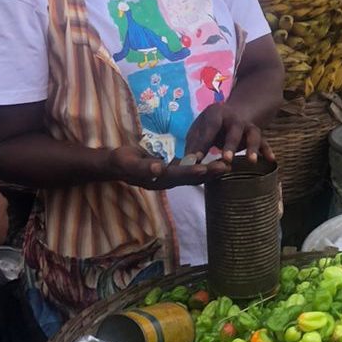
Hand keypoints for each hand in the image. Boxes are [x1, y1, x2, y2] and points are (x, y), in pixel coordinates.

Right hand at [109, 145, 223, 189]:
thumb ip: (143, 167)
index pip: (178, 176)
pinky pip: (189, 170)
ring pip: (192, 175)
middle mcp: (166, 181)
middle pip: (190, 178)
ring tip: (226, 166)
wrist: (115, 164)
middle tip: (226, 167)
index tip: (207, 169)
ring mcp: (169, 178)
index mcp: (158, 179)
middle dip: (208, 173)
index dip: (192, 172)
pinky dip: (202, 166)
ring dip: (209, 171)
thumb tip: (159, 168)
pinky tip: (213, 163)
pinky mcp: (170, 172)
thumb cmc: (119, 161)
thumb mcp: (127, 162)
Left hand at [185, 103, 274, 163]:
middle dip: (230, 144)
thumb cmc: (211, 125)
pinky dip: (267, 150)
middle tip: (226, 159)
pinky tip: (271, 160)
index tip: (196, 158)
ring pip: (252, 134)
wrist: (234, 112)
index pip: (209, 127)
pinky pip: (264, 141)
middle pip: (234, 130)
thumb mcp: (199, 129)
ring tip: (252, 161)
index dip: (203, 142)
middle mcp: (234, 118)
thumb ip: (194, 144)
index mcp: (216, 113)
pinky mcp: (255, 134)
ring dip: (252, 147)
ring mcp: (247, 125)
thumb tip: (188, 163)